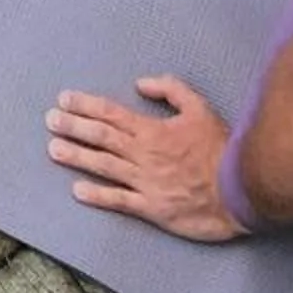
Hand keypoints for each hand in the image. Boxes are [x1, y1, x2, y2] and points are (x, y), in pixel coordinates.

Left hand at [46, 77, 245, 243]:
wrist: (242, 189)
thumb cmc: (221, 149)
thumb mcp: (200, 108)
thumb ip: (171, 90)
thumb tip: (141, 83)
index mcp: (152, 130)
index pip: (111, 113)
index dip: (85, 105)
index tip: (64, 99)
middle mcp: (143, 154)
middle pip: (101, 137)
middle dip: (73, 127)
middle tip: (50, 120)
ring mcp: (146, 182)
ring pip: (104, 166)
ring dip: (76, 156)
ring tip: (53, 149)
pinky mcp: (153, 208)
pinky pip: (120, 200)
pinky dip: (97, 196)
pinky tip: (77, 191)